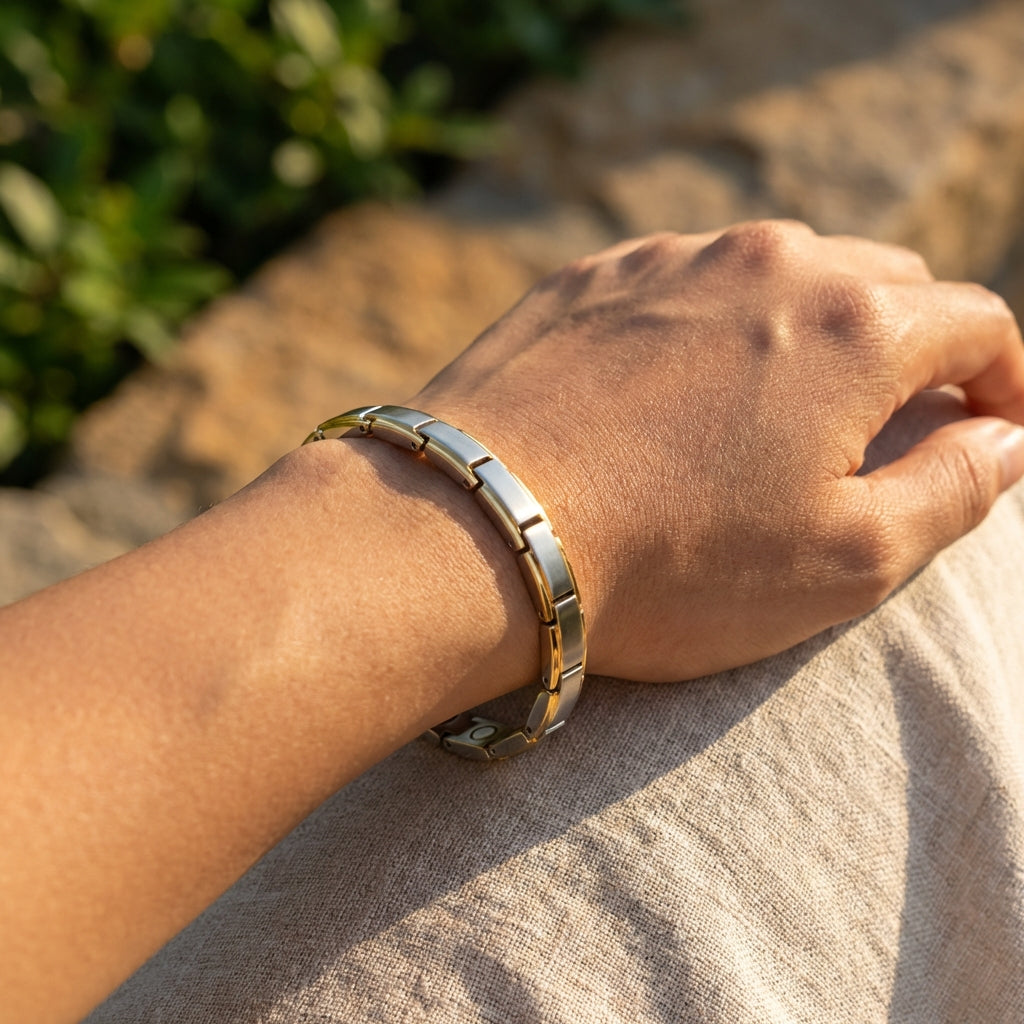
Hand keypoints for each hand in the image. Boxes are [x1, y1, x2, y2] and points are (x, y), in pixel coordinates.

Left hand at [415, 221, 1023, 680]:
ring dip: (805, 328)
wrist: (482, 529)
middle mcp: (770, 263)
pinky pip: (683, 280)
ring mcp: (671, 260)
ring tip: (778, 407)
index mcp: (857, 326)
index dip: (1001, 378)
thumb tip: (1006, 437)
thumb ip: (955, 488)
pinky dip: (710, 322)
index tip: (991, 425)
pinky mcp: (590, 277)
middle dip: (907, 347)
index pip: (976, 322)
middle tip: (887, 422)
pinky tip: (678, 386)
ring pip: (780, 271)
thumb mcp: (848, 560)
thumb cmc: (671, 562)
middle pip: (882, 283)